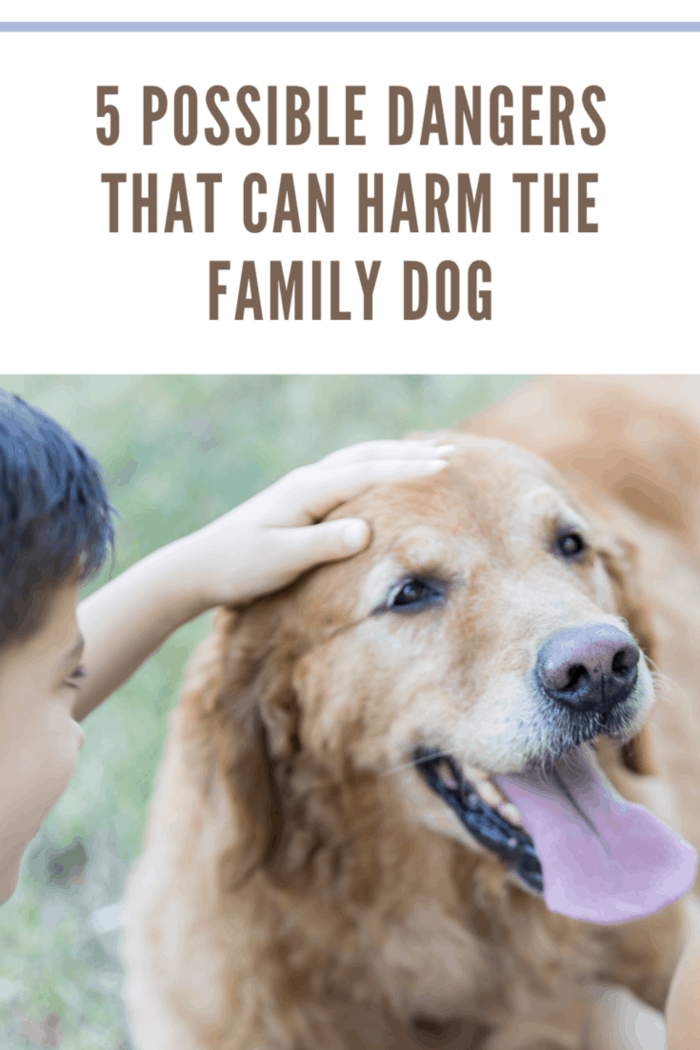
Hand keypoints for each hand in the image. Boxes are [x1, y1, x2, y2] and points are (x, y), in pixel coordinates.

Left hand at [181, 438, 453, 607]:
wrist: (195, 567)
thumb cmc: (235, 566)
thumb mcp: (278, 559)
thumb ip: (321, 544)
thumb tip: (365, 531)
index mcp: (305, 490)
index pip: (365, 472)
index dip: (406, 470)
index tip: (443, 466)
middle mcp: (306, 481)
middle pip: (366, 456)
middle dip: (408, 453)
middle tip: (451, 453)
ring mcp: (301, 488)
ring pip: (357, 460)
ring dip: (393, 455)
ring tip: (428, 454)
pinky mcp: (298, 501)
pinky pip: (346, 474)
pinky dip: (374, 467)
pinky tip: (382, 475)